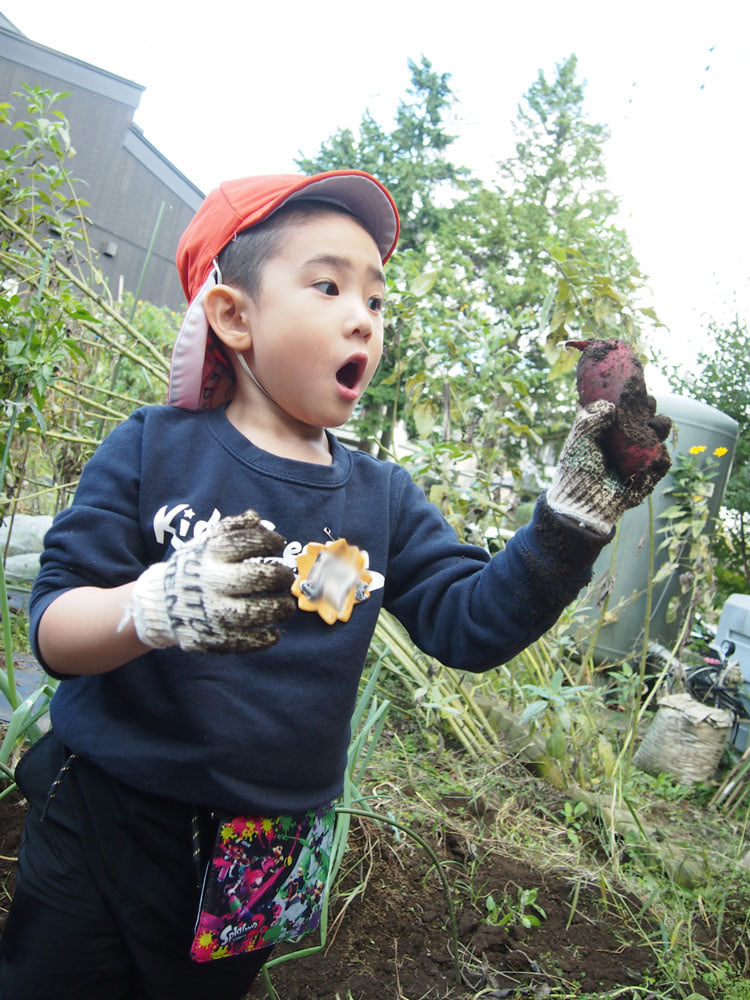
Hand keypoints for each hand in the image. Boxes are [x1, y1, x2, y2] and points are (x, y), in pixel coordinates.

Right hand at [123, 509, 295, 652]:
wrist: (159, 603)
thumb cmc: (192, 569)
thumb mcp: (203, 543)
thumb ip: (229, 528)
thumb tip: (255, 518)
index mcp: (208, 555)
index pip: (244, 543)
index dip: (268, 541)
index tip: (278, 544)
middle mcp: (209, 582)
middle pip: (253, 578)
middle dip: (278, 577)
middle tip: (286, 578)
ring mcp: (209, 611)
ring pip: (251, 612)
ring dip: (277, 609)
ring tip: (286, 606)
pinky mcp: (209, 637)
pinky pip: (241, 641)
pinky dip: (262, 639)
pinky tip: (273, 632)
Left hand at [546, 400, 666, 534]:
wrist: (582, 504)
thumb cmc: (575, 472)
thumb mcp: (579, 441)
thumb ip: (588, 420)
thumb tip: (609, 405)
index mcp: (607, 430)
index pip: (624, 407)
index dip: (631, 397)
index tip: (633, 387)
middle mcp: (624, 441)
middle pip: (644, 417)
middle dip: (649, 408)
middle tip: (647, 404)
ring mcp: (636, 457)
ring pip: (657, 435)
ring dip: (660, 426)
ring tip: (654, 425)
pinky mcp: (646, 475)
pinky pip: (661, 462)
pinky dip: (662, 455)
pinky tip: (657, 452)